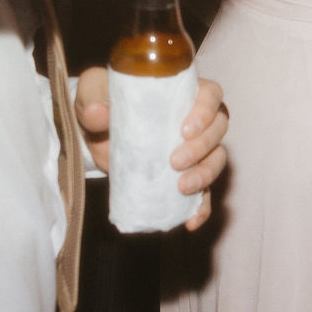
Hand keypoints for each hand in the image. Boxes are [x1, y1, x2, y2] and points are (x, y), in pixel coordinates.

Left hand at [74, 68, 230, 229]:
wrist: (94, 134)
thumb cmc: (101, 100)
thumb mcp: (93, 91)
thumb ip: (93, 96)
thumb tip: (98, 113)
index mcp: (181, 92)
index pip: (210, 94)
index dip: (206, 110)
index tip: (185, 129)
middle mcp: (195, 119)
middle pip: (219, 127)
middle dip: (204, 146)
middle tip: (175, 161)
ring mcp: (194, 149)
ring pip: (217, 158)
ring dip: (207, 174)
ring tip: (183, 187)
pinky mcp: (185, 175)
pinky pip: (204, 192)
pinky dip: (202, 207)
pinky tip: (191, 221)